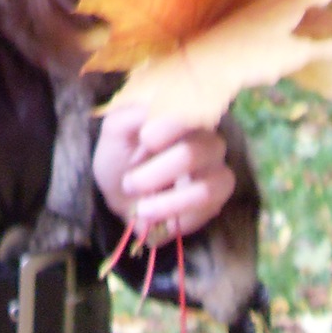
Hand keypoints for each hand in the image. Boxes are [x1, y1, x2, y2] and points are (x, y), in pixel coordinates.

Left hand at [93, 103, 234, 241]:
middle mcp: (207, 142)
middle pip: (193, 154)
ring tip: (141, 209)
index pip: (189, 116)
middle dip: (156, 173)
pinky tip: (157, 218)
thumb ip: (130, 117)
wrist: (121, 196)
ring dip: (167, 203)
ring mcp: (216, 172)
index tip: (145, 138)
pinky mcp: (216, 201)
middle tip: (129, 183)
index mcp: (183, 119)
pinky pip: (205, 213)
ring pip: (204, 190)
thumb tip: (152, 114)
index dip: (168, 128)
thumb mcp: (115, 131)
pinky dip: (177, 218)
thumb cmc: (121, 157)